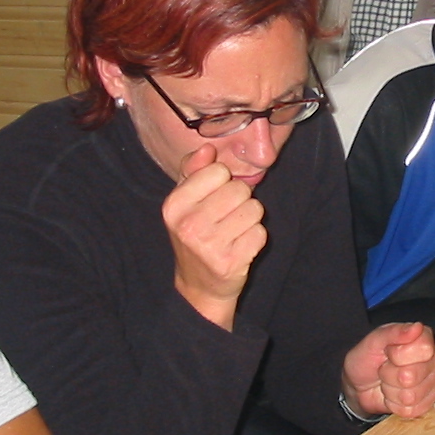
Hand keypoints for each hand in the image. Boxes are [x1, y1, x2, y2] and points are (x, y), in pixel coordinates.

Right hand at [161, 145, 266, 329]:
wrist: (200, 285)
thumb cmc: (195, 234)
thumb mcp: (185, 201)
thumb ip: (193, 170)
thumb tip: (207, 148)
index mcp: (174, 206)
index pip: (218, 171)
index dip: (222, 181)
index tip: (214, 198)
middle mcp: (188, 225)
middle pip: (239, 189)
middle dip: (239, 200)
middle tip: (226, 217)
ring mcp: (210, 246)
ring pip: (254, 209)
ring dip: (250, 218)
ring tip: (234, 231)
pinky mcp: (231, 262)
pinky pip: (261, 232)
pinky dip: (255, 237)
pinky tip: (240, 246)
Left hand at [342, 321, 434, 417]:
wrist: (359, 385)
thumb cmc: (367, 359)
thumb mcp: (373, 341)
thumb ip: (394, 332)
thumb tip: (417, 327)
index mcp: (423, 339)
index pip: (423, 349)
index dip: (398, 354)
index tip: (388, 352)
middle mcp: (432, 359)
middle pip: (412, 376)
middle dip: (389, 375)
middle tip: (385, 369)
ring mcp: (433, 382)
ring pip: (410, 396)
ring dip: (390, 391)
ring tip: (387, 381)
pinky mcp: (428, 401)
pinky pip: (412, 410)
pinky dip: (395, 405)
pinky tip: (393, 394)